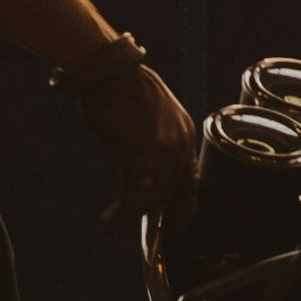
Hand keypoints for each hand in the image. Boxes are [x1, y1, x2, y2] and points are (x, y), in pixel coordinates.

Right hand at [67, 49, 196, 228]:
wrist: (108, 70)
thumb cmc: (119, 85)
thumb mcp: (147, 110)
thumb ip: (151, 134)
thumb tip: (138, 154)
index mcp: (184, 131)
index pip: (191, 176)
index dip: (183, 202)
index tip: (177, 220)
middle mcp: (181, 143)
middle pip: (173, 192)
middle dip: (157, 216)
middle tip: (140, 231)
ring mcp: (164, 150)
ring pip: (154, 199)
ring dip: (132, 218)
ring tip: (115, 228)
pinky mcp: (142, 155)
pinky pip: (135, 197)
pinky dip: (121, 216)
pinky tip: (109, 224)